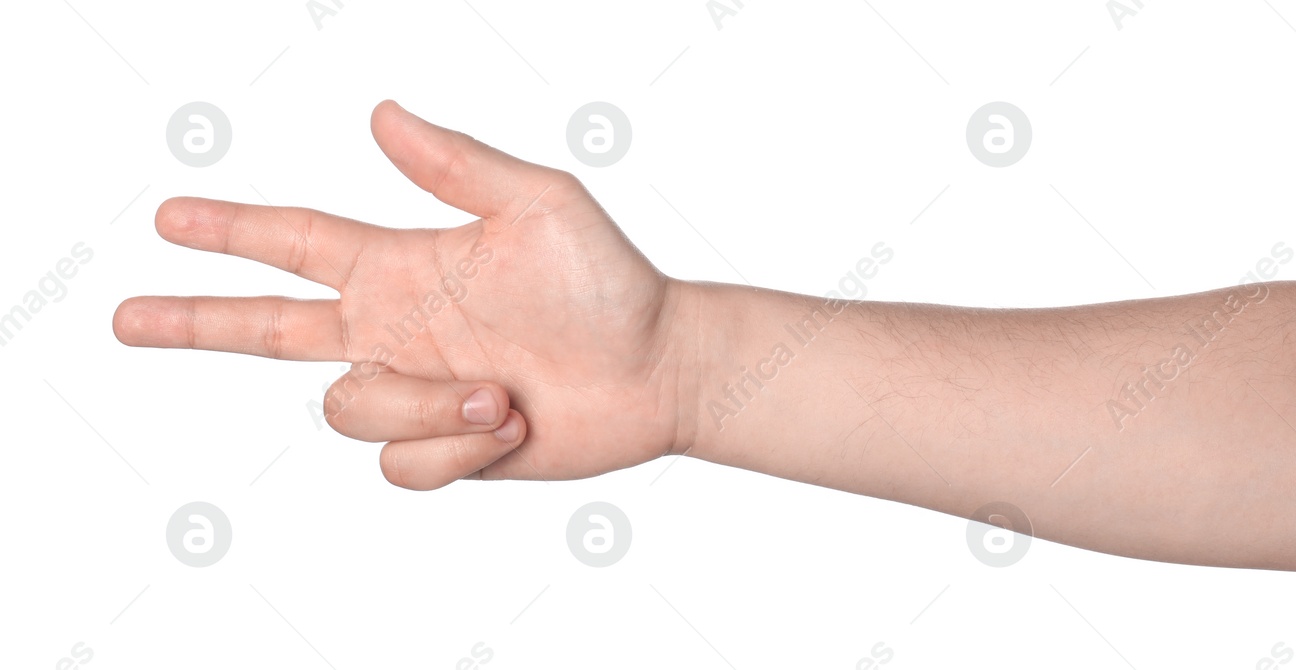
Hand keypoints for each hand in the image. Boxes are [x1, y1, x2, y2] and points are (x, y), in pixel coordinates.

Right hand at [114, 101, 698, 488]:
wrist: (656, 368)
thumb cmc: (607, 281)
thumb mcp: (539, 204)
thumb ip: (456, 165)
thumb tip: (378, 113)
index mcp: (403, 267)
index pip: (296, 244)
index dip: (232, 231)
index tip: (170, 218)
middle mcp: (395, 330)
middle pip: (268, 330)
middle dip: (196, 322)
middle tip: (128, 316)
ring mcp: (416, 392)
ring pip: (349, 411)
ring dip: (428, 405)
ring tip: (502, 392)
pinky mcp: (442, 450)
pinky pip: (403, 465)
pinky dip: (458, 449)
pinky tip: (508, 425)